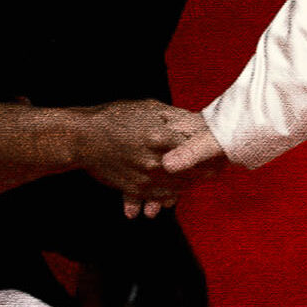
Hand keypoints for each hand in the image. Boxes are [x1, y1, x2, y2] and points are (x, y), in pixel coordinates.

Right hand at [75, 101, 214, 217]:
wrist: (81, 139)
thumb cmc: (115, 118)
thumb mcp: (148, 109)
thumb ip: (176, 117)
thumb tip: (200, 121)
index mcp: (161, 137)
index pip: (199, 148)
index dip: (215, 151)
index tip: (225, 150)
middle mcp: (156, 161)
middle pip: (195, 172)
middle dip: (211, 169)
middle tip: (223, 165)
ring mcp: (146, 178)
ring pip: (182, 187)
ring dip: (196, 182)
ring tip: (208, 175)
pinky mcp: (136, 189)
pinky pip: (163, 196)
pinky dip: (176, 193)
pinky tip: (184, 187)